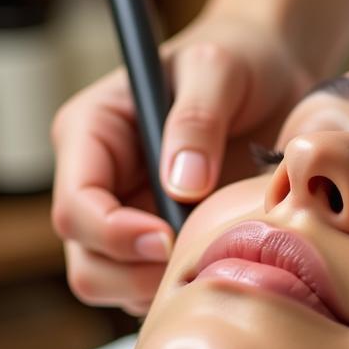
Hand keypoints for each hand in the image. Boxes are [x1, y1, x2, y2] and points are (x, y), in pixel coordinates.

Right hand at [50, 14, 313, 314]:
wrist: (273, 75)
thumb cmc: (238, 59)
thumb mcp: (218, 67)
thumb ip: (197, 118)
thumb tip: (182, 185)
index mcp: (91, 135)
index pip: (75, 207)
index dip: (114, 235)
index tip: (168, 237)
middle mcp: (99, 184)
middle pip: (87, 263)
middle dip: (136, 274)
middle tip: (199, 260)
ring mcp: (127, 219)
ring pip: (117, 287)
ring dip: (160, 288)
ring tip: (217, 260)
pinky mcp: (161, 244)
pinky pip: (155, 289)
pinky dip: (183, 289)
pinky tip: (225, 265)